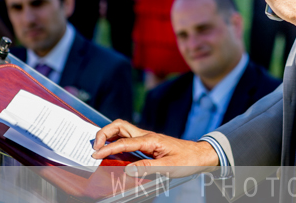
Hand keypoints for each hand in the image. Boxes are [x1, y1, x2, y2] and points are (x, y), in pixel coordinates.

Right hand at [92, 119, 218, 177]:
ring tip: (99, 148)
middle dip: (104, 133)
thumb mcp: (169, 166)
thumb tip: (128, 169)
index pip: (124, 142)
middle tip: (95, 147)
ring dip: (109, 136)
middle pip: (120, 126)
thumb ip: (149, 167)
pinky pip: (127, 139)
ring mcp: (146, 138)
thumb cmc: (187, 160)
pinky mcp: (147, 143)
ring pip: (122, 130)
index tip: (95, 155)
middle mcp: (146, 136)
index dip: (108, 148)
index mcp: (150, 140)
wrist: (200, 155)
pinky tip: (112, 152)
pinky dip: (116, 142)